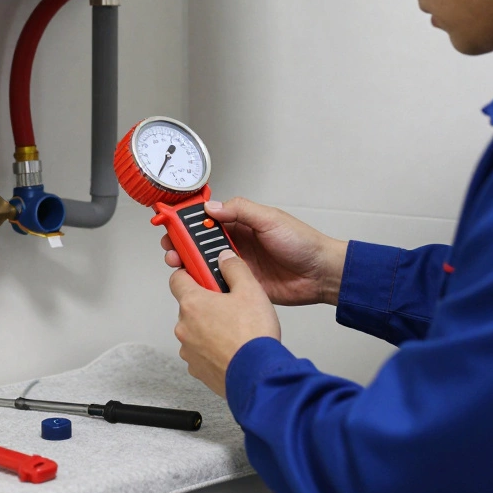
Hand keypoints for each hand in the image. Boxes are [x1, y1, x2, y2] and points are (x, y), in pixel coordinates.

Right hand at [161, 197, 347, 305]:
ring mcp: (238, 266)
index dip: (189, 221)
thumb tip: (213, 207)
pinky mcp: (242, 286)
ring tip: (178, 264)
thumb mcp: (270, 219)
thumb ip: (241, 211)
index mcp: (242, 224)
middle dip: (183, 244)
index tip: (173, 223)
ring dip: (190, 264)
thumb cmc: (302, 243)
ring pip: (205, 264)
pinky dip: (205, 284)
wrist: (320, 274)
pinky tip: (196, 283)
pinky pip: (218, 284)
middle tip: (171, 248)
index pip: (208, 219)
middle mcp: (237, 244)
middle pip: (201, 243)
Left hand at [171, 250, 280, 397]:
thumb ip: (235, 268)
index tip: (202, 272)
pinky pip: (201, 352)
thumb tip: (226, 258)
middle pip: (190, 306)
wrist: (257, 377)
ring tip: (236, 330)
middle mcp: (184, 327)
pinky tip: (233, 348)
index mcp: (193, 303)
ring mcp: (189, 350)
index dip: (190, 273)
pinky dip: (213, 349)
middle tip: (231, 304)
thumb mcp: (251, 290)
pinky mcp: (197, 369)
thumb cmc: (252, 337)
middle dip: (207, 303)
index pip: (177, 278)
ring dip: (210, 328)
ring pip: (196, 331)